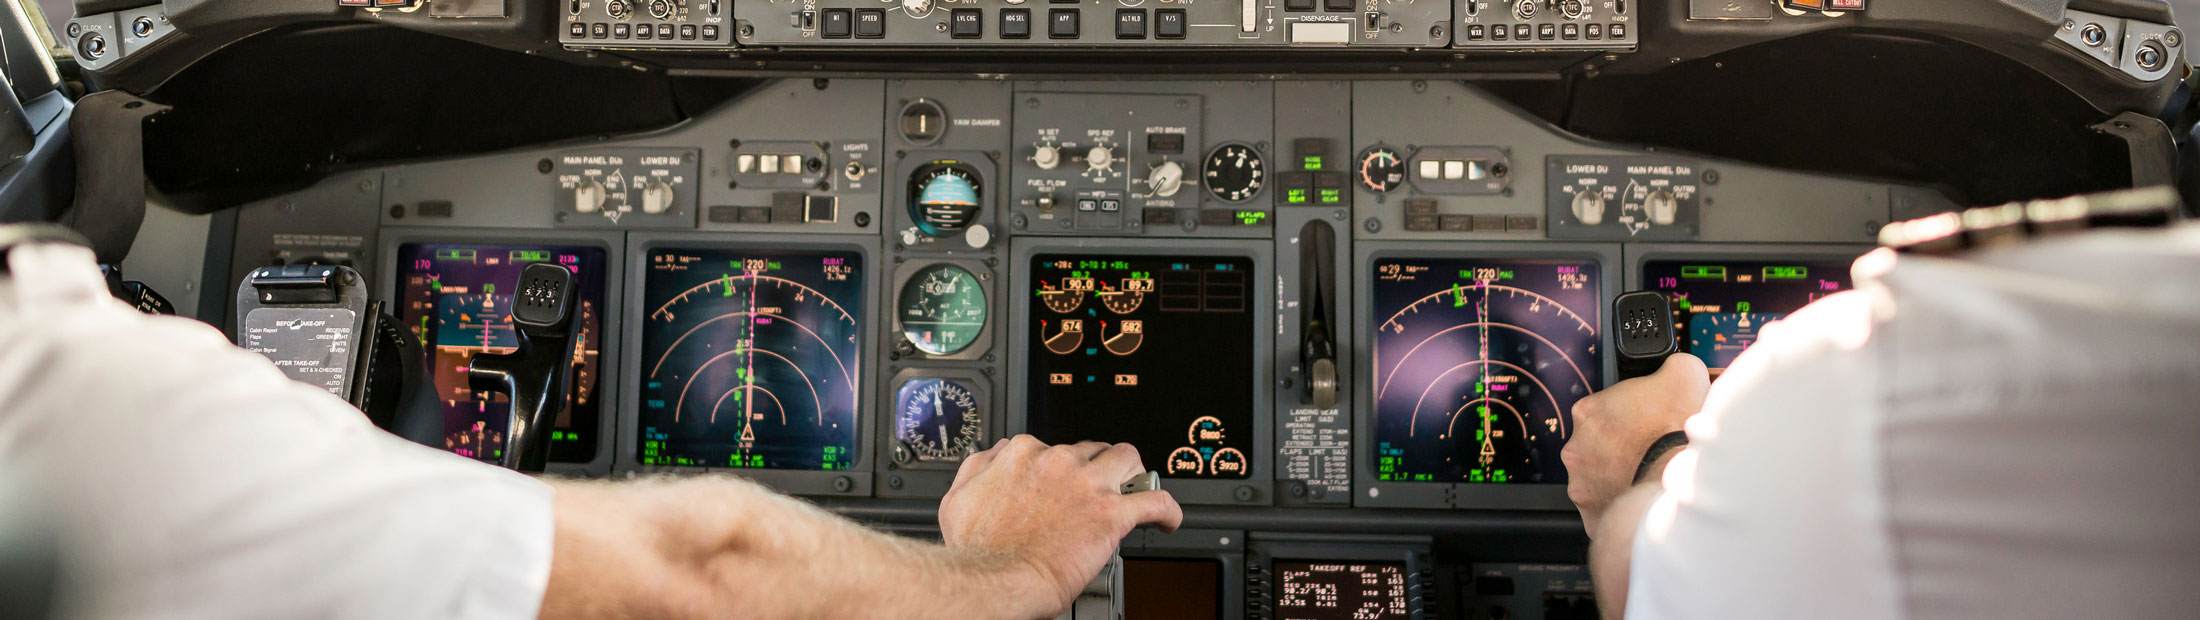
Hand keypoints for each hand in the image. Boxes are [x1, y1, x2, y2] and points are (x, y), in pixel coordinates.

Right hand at [938, 435, 1184, 615]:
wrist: (996, 580)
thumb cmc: (978, 550)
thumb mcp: (959, 498)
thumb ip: (978, 467)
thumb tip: (992, 456)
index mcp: (1022, 454)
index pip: (1051, 447)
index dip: (1060, 467)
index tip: (1063, 482)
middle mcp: (1057, 461)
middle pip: (1090, 450)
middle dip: (1096, 467)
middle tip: (1097, 488)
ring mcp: (1088, 484)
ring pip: (1127, 459)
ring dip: (1132, 473)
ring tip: (1134, 488)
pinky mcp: (1113, 512)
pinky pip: (1155, 500)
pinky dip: (1167, 509)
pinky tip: (1168, 520)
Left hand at [1563, 353, 1708, 534]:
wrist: (1679, 484)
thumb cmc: (1676, 433)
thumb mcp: (1684, 374)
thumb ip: (1675, 366)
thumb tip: (1679, 366)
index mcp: (1589, 413)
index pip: (1605, 406)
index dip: (1632, 412)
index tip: (1649, 419)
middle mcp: (1577, 449)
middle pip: (1600, 443)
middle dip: (1623, 445)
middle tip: (1652, 447)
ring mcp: (1582, 484)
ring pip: (1601, 478)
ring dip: (1621, 475)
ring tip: (1651, 474)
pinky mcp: (1593, 515)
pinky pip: (1607, 508)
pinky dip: (1623, 504)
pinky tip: (1643, 496)